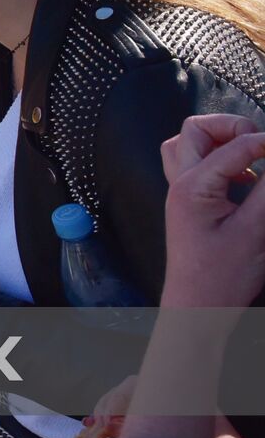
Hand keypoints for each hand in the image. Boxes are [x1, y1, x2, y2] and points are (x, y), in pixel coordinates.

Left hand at [160, 123, 264, 307]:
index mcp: (192, 187)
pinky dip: (219, 161)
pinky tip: (246, 180)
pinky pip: (194, 166)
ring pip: (187, 145)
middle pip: (195, 130)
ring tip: (253, 159)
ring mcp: (179, 193)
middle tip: (263, 144)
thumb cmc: (222, 278)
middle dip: (231, 127)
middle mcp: (179, 184)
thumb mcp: (256, 232)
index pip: (235, 145)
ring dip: (221, 142)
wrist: (196, 310)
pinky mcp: (187, 205)